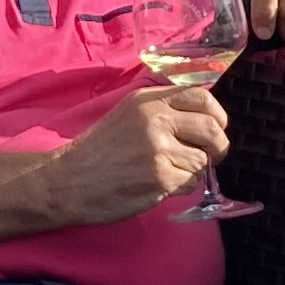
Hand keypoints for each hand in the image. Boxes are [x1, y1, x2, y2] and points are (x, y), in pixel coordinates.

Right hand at [33, 88, 232, 226]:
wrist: (66, 180)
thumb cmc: (97, 151)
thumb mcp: (127, 114)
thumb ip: (161, 110)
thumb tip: (204, 119)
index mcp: (148, 100)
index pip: (201, 97)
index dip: (217, 115)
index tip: (216, 127)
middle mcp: (156, 119)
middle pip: (212, 128)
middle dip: (218, 146)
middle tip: (211, 156)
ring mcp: (159, 148)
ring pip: (202, 160)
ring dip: (193, 170)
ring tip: (169, 172)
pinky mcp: (161, 177)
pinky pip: (191, 183)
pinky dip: (181, 187)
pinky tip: (158, 185)